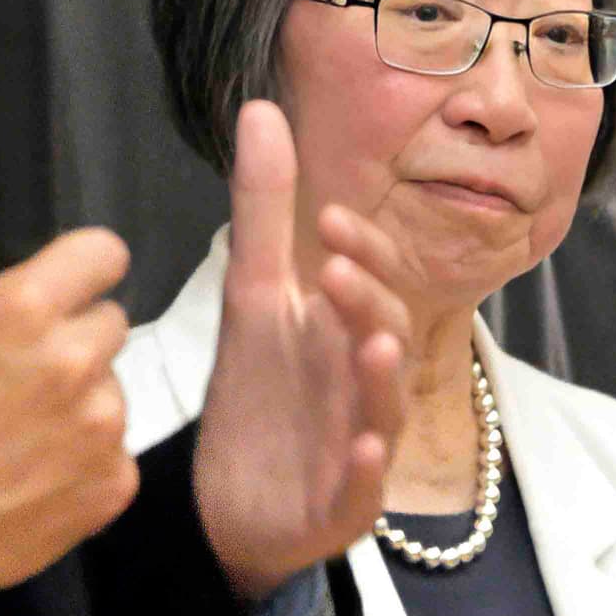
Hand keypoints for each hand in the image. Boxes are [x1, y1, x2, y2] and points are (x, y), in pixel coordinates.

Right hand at [0, 228, 136, 615]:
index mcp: (28, 308)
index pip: (105, 252)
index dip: (84, 267)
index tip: (69, 286)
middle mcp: (78, 360)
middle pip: (111, 323)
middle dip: (75, 338)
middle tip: (30, 371)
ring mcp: (104, 425)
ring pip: (113, 388)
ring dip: (82, 400)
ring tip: (29, 430)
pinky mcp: (116, 480)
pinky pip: (115, 449)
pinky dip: (86, 456)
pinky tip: (41, 470)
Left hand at [189, 102, 411, 600]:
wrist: (229, 503)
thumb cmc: (261, 393)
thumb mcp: (253, 295)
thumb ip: (264, 208)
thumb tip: (262, 108)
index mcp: (347, 333)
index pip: (372, 281)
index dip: (362, 252)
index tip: (330, 218)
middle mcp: (365, 386)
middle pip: (385, 338)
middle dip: (368, 303)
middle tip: (336, 270)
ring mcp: (360, 448)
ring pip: (385, 411)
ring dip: (382, 380)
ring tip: (371, 348)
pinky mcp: (341, 508)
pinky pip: (364, 492)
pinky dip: (369, 473)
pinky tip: (366, 452)